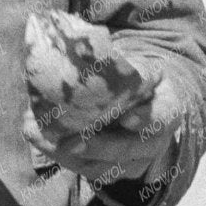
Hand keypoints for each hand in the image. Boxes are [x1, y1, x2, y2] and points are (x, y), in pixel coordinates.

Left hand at [26, 55, 190, 183]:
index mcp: (167, 107)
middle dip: (99, 145)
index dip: (146, 119)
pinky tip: (38, 136)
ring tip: (40, 134)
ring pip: (105, 167)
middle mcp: (154, 140)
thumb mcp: (139, 64)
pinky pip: (86, 170)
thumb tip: (86, 35)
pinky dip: (60, 156)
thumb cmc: (135, 77)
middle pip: (129, 149)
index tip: (126, 118)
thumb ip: (123, 61)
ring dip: (69, 153)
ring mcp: (133, 160)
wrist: (137, 100)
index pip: (163, 117)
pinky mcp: (111, 170)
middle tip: (72, 139)